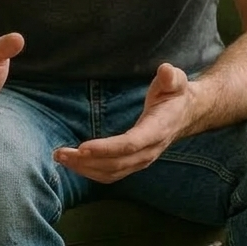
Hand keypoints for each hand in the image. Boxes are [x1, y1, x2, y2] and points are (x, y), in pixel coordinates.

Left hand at [53, 63, 192, 182]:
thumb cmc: (176, 94)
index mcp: (157, 130)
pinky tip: (74, 163)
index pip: (130, 144)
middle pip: (116, 164)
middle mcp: (149, 150)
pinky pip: (112, 174)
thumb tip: (165, 70)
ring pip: (112, 173)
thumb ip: (171, 77)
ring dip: (85, 169)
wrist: (186, 114)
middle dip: (86, 161)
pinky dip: (91, 172)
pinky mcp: (134, 163)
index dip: (107, 148)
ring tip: (61, 158)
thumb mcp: (177, 80)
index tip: (82, 147)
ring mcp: (142, 160)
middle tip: (60, 153)